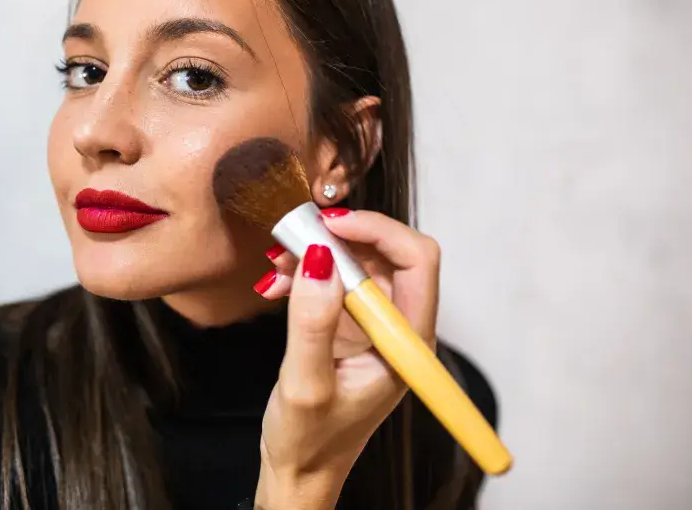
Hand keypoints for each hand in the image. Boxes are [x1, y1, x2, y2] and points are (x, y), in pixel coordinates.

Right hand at [254, 209, 440, 509]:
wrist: (299, 470)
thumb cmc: (309, 442)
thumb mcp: (305, 384)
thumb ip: (312, 323)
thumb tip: (318, 258)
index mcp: (408, 344)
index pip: (417, 262)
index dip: (379, 231)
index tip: (331, 225)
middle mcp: (398, 329)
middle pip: (387, 254)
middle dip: (340, 238)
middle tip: (294, 238)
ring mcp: (374, 326)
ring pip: (356, 262)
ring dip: (316, 255)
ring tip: (278, 268)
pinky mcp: (349, 326)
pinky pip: (334, 280)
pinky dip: (305, 273)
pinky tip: (277, 285)